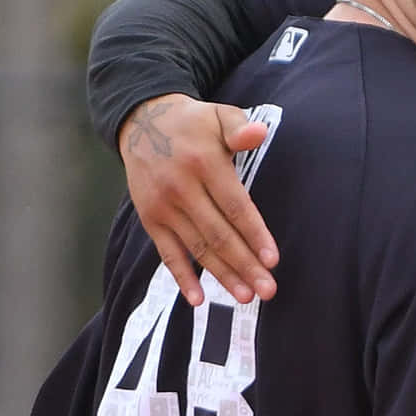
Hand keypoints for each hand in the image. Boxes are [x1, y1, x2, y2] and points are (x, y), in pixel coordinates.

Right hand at [119, 94, 279, 305]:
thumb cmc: (194, 123)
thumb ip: (239, 127)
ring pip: (197, 247)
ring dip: (222, 275)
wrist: (143, 122)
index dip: (255, 234)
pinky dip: (182, 277)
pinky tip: (199, 299)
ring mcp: (163, 206)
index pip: (235, 206)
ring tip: (245, 297)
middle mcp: (181, 187)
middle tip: (268, 290)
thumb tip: (257, 133)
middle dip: (245, 264)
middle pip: (218, 234)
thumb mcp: (219, 115)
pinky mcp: (150, 218)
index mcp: (204, 162)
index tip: (273, 260)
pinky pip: (167, 252)